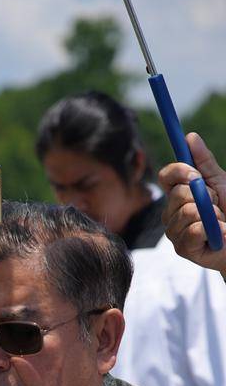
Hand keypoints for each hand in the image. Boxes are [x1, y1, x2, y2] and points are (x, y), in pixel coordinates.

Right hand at [160, 132, 225, 272]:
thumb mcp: (220, 182)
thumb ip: (204, 162)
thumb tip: (190, 137)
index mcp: (177, 194)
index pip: (166, 176)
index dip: (180, 171)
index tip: (196, 174)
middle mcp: (171, 212)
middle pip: (178, 194)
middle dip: (204, 196)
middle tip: (216, 205)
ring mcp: (175, 231)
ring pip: (187, 212)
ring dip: (210, 215)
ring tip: (217, 221)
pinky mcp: (182, 248)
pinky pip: (193, 230)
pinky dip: (212, 230)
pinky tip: (216, 235)